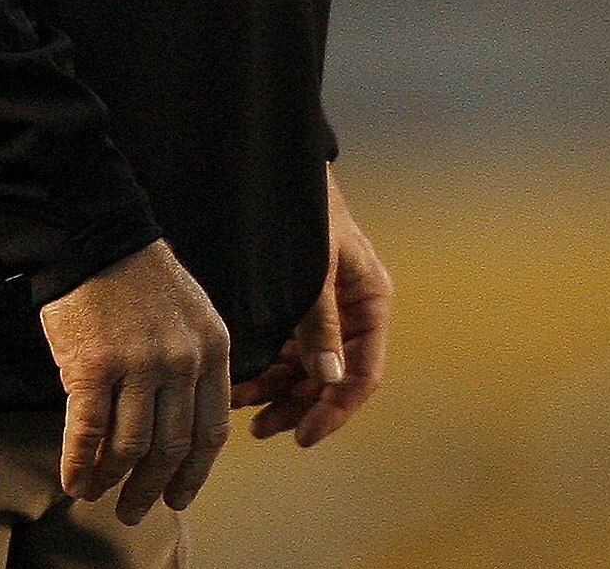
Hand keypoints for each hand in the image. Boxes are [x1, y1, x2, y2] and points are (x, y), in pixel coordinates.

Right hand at [39, 237, 231, 521]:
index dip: (195, 472)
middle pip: (172, 446)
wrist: (97, 240)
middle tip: (134, 512)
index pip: (212, 428)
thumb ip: (194, 369)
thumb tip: (182, 435)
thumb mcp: (191, 319)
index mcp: (214, 348)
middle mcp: (182, 360)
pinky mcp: (93, 366)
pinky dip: (79, 465)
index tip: (180, 497)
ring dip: (113, 481)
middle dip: (153, 489)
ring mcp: (139, 364)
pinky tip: (73, 481)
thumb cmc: (141, 282)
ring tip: (99, 494)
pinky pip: (88, 433)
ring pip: (131, 447)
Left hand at [234, 166, 390, 445]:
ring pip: (306, 372)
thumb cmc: (305, 213)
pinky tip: (239, 386)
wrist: (277, 173)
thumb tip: (331, 377)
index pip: (364, 373)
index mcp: (370, 303)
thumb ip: (322, 323)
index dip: (337, 409)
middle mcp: (351, 315)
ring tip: (243, 409)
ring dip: (277, 394)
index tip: (305, 435)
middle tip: (262, 429)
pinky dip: (265, 373)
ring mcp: (324, 316)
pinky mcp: (297, 312)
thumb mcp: (315, 267)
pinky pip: (286, 354)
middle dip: (299, 406)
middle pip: (333, 379)